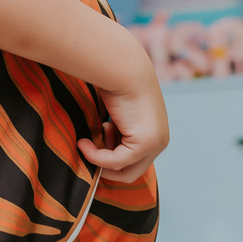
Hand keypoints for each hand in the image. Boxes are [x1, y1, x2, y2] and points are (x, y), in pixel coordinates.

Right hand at [78, 69, 168, 183]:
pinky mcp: (145, 143)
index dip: (111, 157)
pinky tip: (83, 143)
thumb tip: (100, 144)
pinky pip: (115, 161)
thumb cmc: (115, 83)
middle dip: (106, 167)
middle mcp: (160, 142)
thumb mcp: (117, 113)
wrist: (123, 68)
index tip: (95, 140)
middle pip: (131, 173)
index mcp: (155, 134)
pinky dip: (96, 157)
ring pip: (124, 171)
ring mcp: (155, 144)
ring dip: (99, 161)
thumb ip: (116, 131)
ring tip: (86, 141)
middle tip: (89, 150)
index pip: (134, 162)